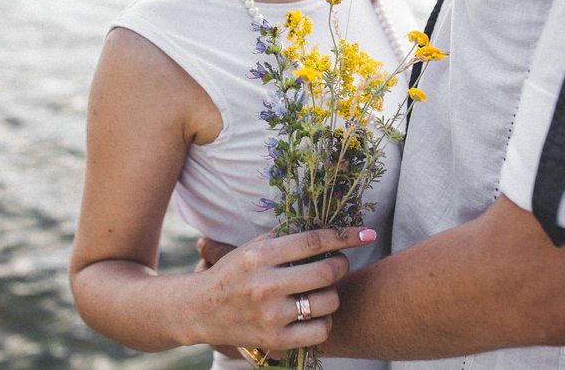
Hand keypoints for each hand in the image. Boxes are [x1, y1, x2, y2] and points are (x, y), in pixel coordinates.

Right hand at [188, 227, 376, 351]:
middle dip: (342, 265)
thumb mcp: (251, 248)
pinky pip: (320, 331)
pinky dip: (325, 321)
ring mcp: (271, 315)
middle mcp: (266, 285)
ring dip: (333, 293)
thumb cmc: (232, 273)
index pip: (313, 242)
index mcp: (260, 256)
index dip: (344, 236)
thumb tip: (325, 226)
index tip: (364, 233)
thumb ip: (283, 238)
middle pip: (327, 272)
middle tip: (338, 263)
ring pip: (328, 302)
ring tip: (322, 290)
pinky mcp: (275, 339)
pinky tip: (315, 313)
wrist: (200, 310)